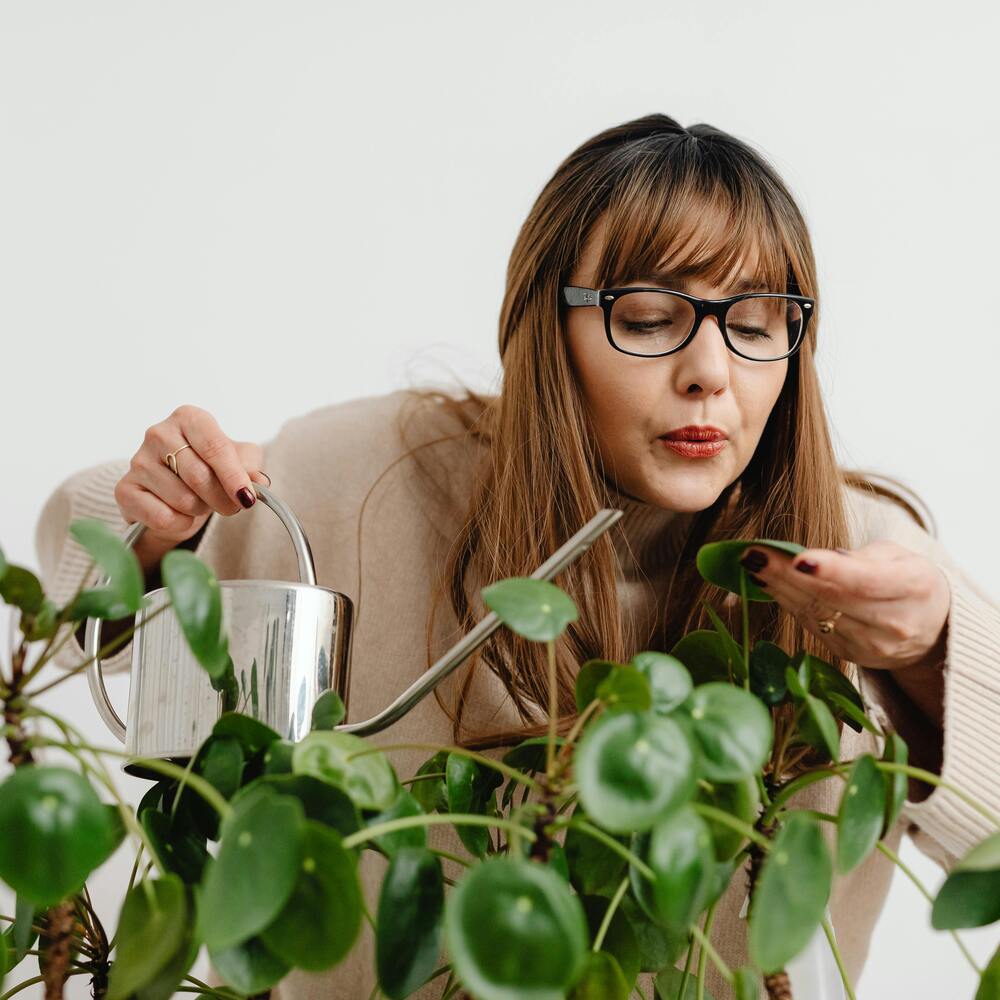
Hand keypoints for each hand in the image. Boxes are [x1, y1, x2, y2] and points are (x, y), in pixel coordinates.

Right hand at [115, 405, 268, 558]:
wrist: (173, 490)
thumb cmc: (209, 468)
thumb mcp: (238, 459)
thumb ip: (250, 466)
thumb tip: (257, 481)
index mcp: (189, 418)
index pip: (215, 447)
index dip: (234, 476)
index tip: (247, 498)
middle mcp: (159, 433)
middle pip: (199, 476)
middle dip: (222, 499)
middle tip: (231, 506)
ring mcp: (137, 460)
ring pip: (183, 500)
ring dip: (200, 510)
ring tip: (200, 503)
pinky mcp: (125, 490)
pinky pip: (163, 517)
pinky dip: (180, 524)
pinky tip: (180, 514)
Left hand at [737, 540, 950, 674]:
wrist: (931, 628)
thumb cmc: (908, 580)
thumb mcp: (898, 557)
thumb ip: (862, 556)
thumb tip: (819, 558)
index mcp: (913, 588)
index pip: (866, 582)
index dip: (830, 571)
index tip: (798, 558)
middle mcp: (894, 623)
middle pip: (832, 598)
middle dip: (787, 575)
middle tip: (754, 555)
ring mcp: (871, 646)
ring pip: (816, 613)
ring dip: (779, 589)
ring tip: (752, 565)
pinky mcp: (849, 655)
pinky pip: (812, 625)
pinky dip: (787, 603)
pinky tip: (767, 584)